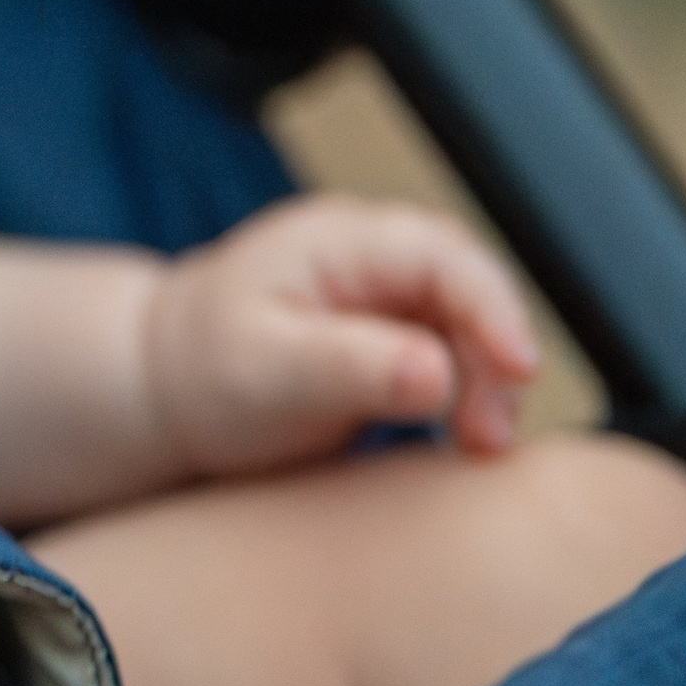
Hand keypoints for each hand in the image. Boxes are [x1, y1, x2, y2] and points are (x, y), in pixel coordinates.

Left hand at [140, 194, 538, 481]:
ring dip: (491, 382)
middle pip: (472, 289)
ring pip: (473, 325)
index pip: (444, 256)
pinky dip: (472, 395)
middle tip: (489, 437)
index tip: (522, 370)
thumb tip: (438, 374)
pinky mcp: (396, 335)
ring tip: (480, 446)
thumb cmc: (202, 374)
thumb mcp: (268, 373)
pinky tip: (466, 441)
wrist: (164, 391)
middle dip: (497, 357)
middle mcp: (374, 253)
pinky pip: (458, 354)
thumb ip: (351, 368)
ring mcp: (388, 291)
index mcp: (340, 239)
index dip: (494, 309)